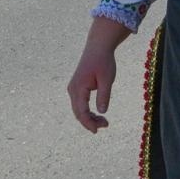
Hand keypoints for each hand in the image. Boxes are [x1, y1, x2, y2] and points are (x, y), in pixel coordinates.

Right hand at [67, 17, 129, 132]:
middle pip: (78, 112)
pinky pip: (79, 104)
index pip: (81, 112)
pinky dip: (87, 111)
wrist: (98, 47)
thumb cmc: (103, 61)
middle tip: (105, 125)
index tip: (97, 131)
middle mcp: (72, 89)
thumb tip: (102, 112)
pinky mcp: (77, 87)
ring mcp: (73, 88)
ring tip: (104, 121)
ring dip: (89, 117)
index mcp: (78, 88)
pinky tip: (97, 114)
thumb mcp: (107, 79)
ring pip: (78, 109)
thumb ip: (104, 95)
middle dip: (90, 122)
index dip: (88, 123)